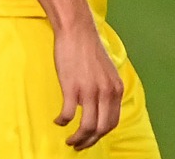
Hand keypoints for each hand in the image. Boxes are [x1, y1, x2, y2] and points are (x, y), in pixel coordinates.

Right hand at [53, 23, 123, 149]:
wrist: (76, 30)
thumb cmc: (88, 47)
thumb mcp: (106, 70)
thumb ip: (107, 87)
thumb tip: (102, 105)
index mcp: (116, 88)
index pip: (112, 121)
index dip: (101, 134)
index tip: (92, 138)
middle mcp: (106, 92)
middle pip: (101, 129)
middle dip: (90, 141)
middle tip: (79, 145)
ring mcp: (89, 91)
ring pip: (87, 127)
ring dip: (77, 138)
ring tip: (69, 140)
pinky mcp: (72, 87)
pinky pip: (69, 114)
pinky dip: (63, 121)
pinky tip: (58, 121)